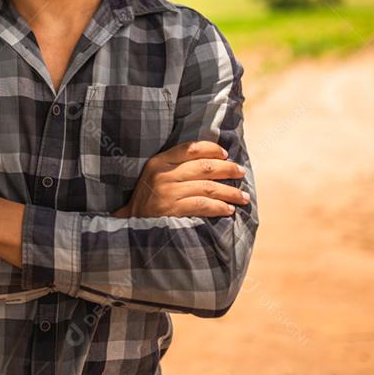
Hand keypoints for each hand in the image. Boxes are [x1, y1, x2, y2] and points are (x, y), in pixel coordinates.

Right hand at [114, 140, 248, 218]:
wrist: (130, 225)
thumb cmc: (148, 200)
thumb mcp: (155, 176)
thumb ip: (176, 167)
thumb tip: (212, 160)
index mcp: (158, 162)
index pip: (190, 148)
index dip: (211, 149)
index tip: (226, 154)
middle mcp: (163, 175)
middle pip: (204, 167)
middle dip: (227, 169)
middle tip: (241, 172)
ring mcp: (167, 193)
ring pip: (208, 187)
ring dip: (230, 192)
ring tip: (243, 196)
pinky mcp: (173, 210)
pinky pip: (203, 205)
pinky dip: (219, 207)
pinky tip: (229, 210)